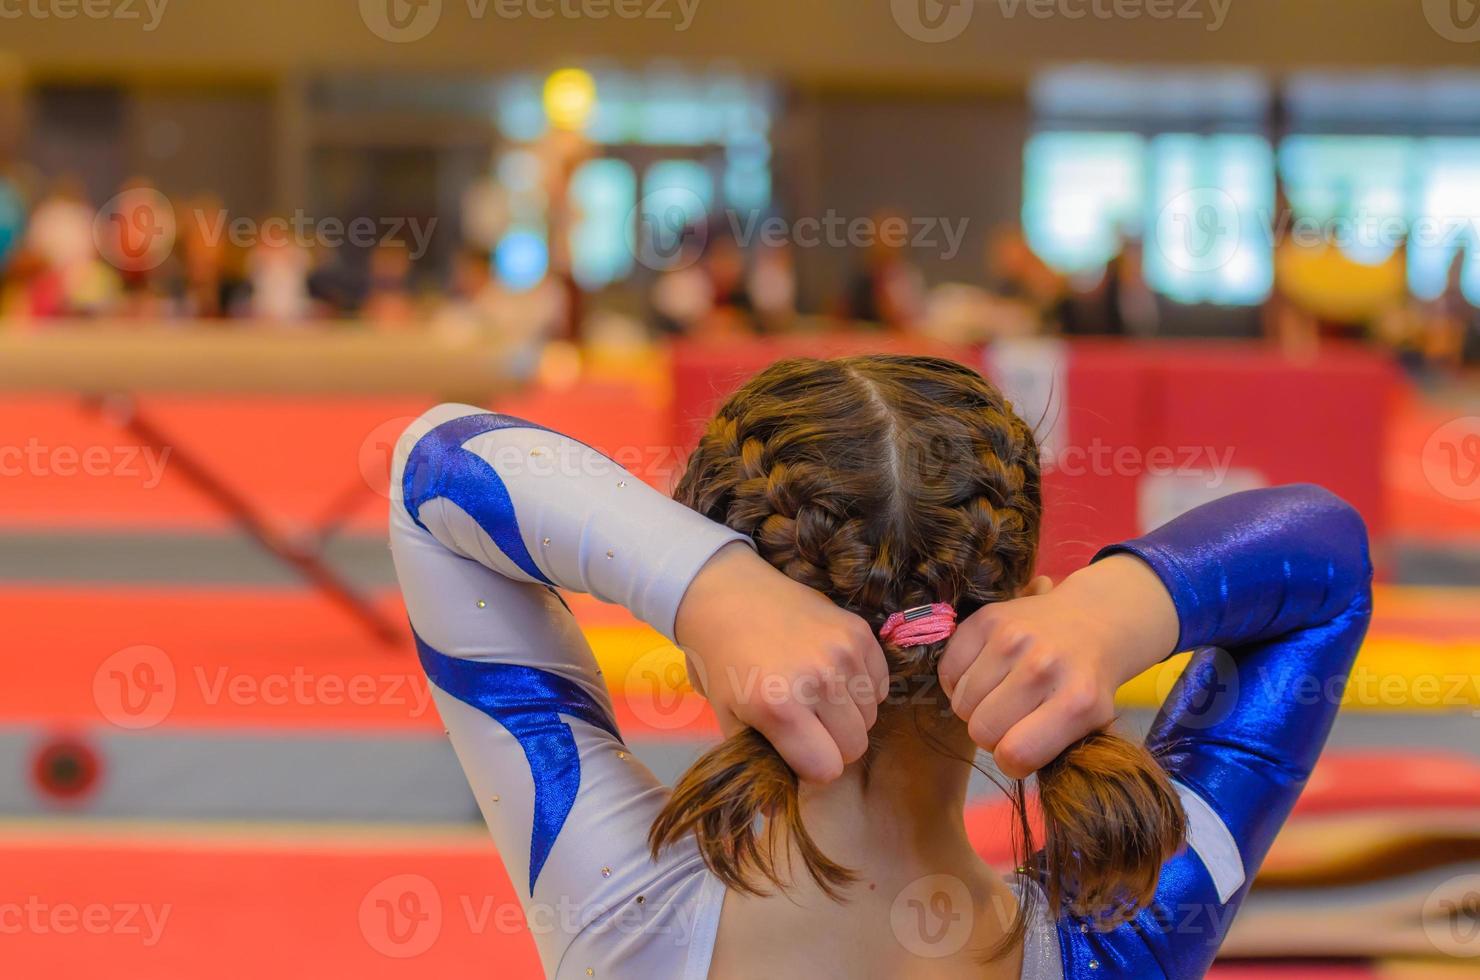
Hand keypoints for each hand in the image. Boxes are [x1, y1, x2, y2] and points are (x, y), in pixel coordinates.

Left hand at [675, 542, 888, 782]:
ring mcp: (843, 653)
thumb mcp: (727, 716)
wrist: (727, 594)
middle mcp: (818, 679)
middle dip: (833, 745)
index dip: (813, 767)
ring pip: (871, 716)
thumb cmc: (722, 660)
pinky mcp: (859, 631)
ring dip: (849, 716)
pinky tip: (832, 674)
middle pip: (854, 746)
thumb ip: (756, 764)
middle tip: (807, 724)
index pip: (827, 769)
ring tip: (817, 696)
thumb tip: (775, 811)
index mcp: (779, 707)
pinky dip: (863, 687)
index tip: (797, 751)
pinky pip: (881, 683)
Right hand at [936, 555, 1176, 778]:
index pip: (1014, 755)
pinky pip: (947, 670)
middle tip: (1009, 719)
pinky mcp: (987, 618)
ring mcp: (1012, 638)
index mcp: (1078, 702)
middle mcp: (1043, 667)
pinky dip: (958, 680)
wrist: (1090, 622)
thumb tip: (1008, 763)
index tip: (1019, 750)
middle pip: (981, 730)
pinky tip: (983, 674)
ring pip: (961, 703)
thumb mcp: (1088, 725)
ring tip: (998, 694)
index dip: (1010, 761)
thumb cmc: (1084, 683)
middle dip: (991, 734)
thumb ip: (1051, 751)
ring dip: (974, 706)